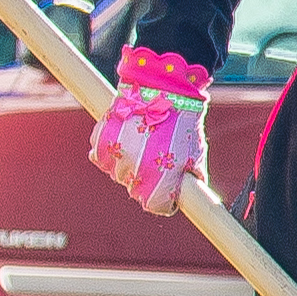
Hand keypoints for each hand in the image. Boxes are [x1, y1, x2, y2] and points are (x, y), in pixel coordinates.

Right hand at [91, 47, 210, 214]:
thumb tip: (191, 196)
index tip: (168, 191)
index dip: (165, 200)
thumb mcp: (195, 155)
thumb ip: (192, 179)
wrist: (163, 88)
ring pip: (118, 173)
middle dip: (147, 181)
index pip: (158, 207)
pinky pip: (101, 156)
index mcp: (161, 182)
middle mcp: (136, 174)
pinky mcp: (101, 141)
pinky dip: (111, 150)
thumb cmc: (183, 122)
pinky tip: (126, 136)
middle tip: (156, 160)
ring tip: (143, 142)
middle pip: (136, 192)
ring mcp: (117, 157)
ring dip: (128, 164)